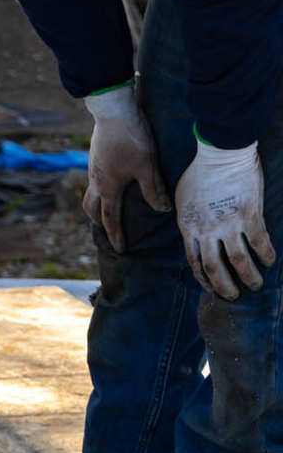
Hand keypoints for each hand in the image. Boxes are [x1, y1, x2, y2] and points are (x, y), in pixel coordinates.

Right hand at [82, 84, 169, 250]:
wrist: (113, 113)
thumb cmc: (132, 141)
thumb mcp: (147, 168)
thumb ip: (153, 190)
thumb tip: (161, 209)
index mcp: (108, 188)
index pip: (111, 218)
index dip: (116, 235)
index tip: (121, 249)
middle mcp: (96, 181)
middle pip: (91, 208)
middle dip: (100, 221)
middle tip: (110, 229)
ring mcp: (93, 168)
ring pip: (91, 192)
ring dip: (98, 204)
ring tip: (109, 207)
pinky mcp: (95, 156)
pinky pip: (95, 179)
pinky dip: (102, 188)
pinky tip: (114, 181)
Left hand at [175, 139, 276, 297]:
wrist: (221, 156)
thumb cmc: (199, 174)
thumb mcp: (182, 201)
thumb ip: (186, 221)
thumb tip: (189, 234)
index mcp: (188, 228)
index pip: (193, 262)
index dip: (203, 278)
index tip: (210, 287)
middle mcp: (207, 231)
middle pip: (215, 268)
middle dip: (224, 286)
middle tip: (232, 296)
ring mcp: (229, 225)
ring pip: (239, 261)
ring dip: (248, 277)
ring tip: (255, 285)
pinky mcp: (250, 217)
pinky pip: (260, 243)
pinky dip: (266, 255)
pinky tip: (270, 262)